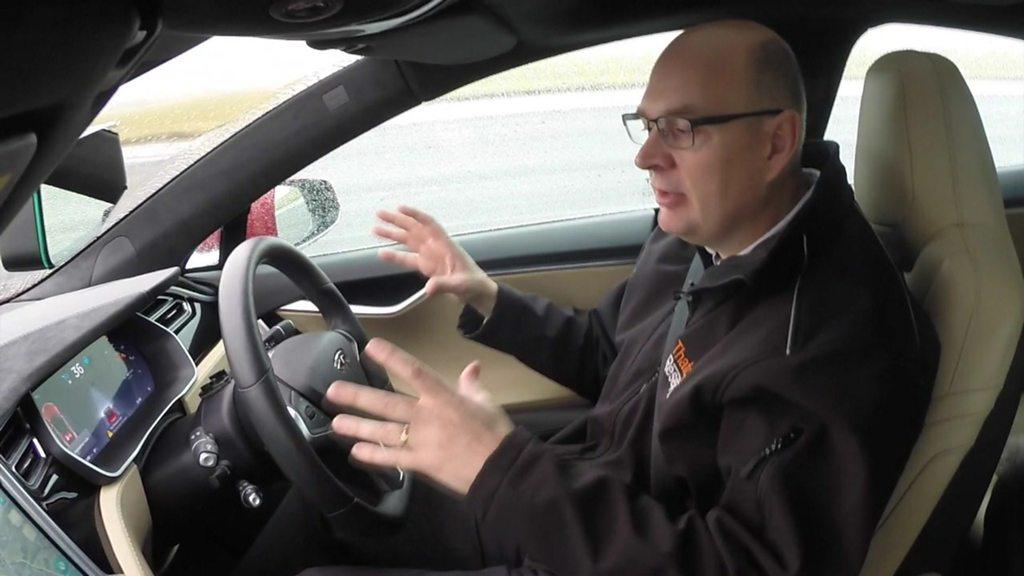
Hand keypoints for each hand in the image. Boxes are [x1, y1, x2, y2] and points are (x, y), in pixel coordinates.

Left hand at [325, 338, 513, 495]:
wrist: (501, 468)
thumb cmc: (495, 433)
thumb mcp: (486, 402)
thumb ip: (472, 384)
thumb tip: (472, 366)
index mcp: (444, 396)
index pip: (413, 371)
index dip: (390, 358)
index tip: (370, 347)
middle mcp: (428, 416)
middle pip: (387, 403)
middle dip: (358, 397)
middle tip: (334, 391)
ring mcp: (422, 440)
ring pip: (384, 431)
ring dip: (358, 426)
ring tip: (336, 423)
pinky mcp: (421, 463)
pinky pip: (393, 458)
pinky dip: (374, 456)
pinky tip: (356, 453)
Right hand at [374, 206, 497, 315]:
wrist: (477, 292)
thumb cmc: (473, 284)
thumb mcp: (461, 285)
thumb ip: (444, 285)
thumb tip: (429, 288)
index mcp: (446, 245)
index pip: (429, 224)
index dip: (415, 215)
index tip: (400, 208)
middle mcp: (436, 247)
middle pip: (414, 229)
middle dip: (397, 221)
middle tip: (380, 214)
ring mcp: (430, 256)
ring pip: (408, 241)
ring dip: (393, 235)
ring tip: (375, 229)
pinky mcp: (426, 266)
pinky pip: (408, 258)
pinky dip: (395, 256)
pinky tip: (382, 253)